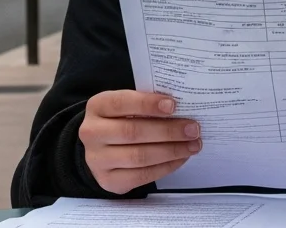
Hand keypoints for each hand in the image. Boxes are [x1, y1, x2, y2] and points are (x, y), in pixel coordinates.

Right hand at [79, 90, 201, 193]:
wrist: (98, 147)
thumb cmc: (119, 120)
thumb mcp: (123, 105)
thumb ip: (144, 104)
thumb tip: (178, 108)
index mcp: (97, 106)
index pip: (122, 103)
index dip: (148, 104)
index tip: (173, 105)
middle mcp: (92, 133)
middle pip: (133, 132)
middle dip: (167, 131)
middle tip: (192, 129)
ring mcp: (98, 160)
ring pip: (139, 156)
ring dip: (171, 151)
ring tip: (192, 145)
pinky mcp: (109, 181)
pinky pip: (142, 176)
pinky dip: (166, 166)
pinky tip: (180, 158)